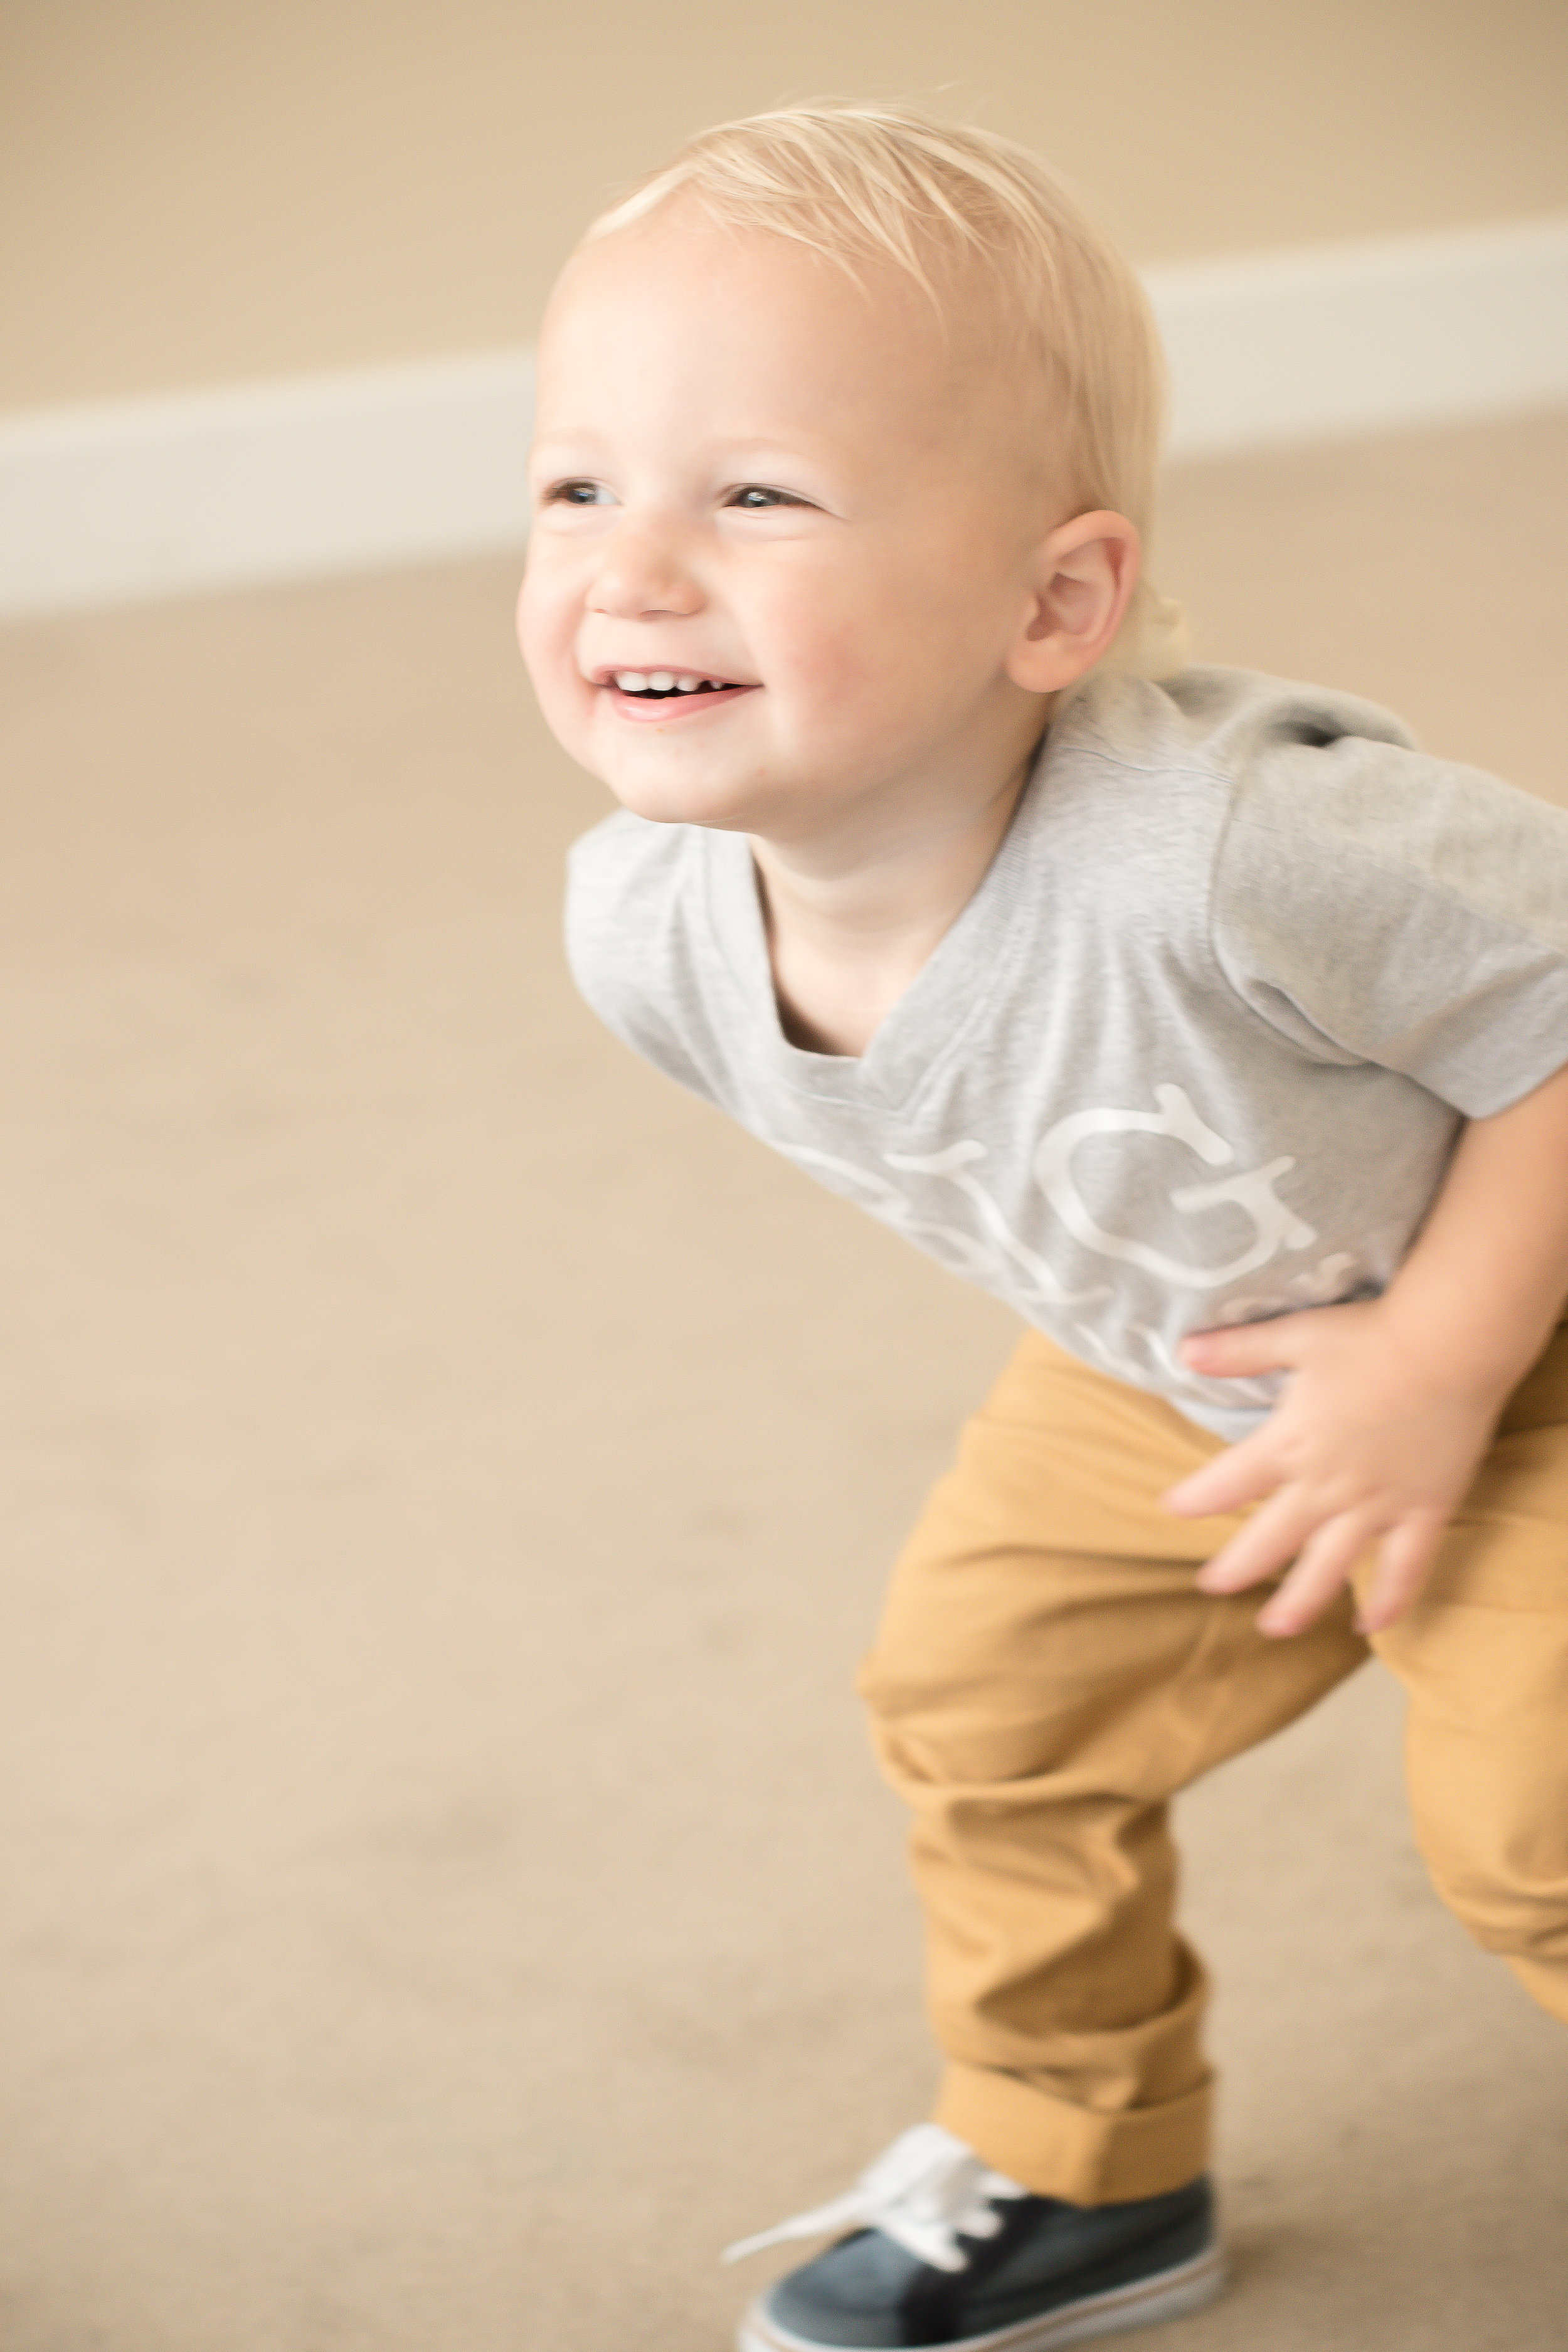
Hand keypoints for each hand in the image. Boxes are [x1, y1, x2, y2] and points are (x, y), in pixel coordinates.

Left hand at [1161, 1301, 1503, 1637]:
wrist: (1450, 1345)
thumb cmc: (1370, 1335)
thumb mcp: (1294, 1335)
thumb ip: (1237, 1350)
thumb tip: (1183, 1351)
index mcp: (1288, 1445)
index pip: (1224, 1484)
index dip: (1192, 1500)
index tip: (1170, 1509)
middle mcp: (1326, 1486)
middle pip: (1268, 1541)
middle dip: (1235, 1568)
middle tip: (1211, 1586)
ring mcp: (1376, 1506)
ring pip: (1328, 1570)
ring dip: (1298, 1604)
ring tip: (1275, 1627)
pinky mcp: (1424, 1512)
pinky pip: (1405, 1570)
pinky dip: (1388, 1601)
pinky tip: (1369, 1625)